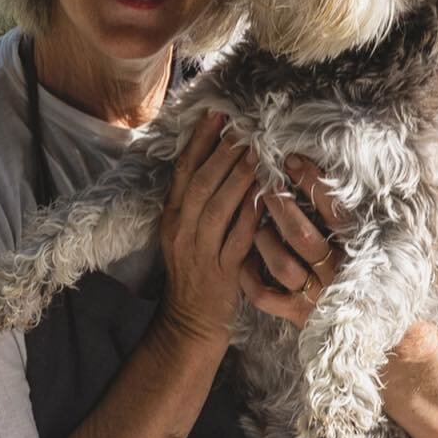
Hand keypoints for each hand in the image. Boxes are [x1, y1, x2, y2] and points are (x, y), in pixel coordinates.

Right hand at [159, 113, 261, 348]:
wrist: (189, 322)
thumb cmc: (193, 272)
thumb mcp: (185, 233)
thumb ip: (197, 201)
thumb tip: (220, 159)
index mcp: (172, 218)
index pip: (182, 171)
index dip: (199, 141)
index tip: (215, 114)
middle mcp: (182, 231)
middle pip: (201, 183)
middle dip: (222, 152)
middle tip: (242, 127)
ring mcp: (201, 252)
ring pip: (218, 207)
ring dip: (238, 177)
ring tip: (257, 152)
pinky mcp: (222, 272)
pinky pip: (239, 238)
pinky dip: (252, 214)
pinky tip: (266, 195)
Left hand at [240, 153, 352, 326]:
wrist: (368, 323)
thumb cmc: (360, 267)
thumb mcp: (360, 238)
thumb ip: (341, 211)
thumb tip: (310, 167)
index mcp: (356, 249)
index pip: (334, 210)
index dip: (311, 182)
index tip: (290, 159)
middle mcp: (336, 272)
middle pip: (301, 235)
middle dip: (279, 207)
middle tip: (263, 185)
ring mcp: (316, 296)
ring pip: (281, 265)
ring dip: (264, 241)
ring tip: (257, 225)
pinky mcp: (297, 314)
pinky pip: (264, 295)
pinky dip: (249, 276)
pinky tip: (244, 258)